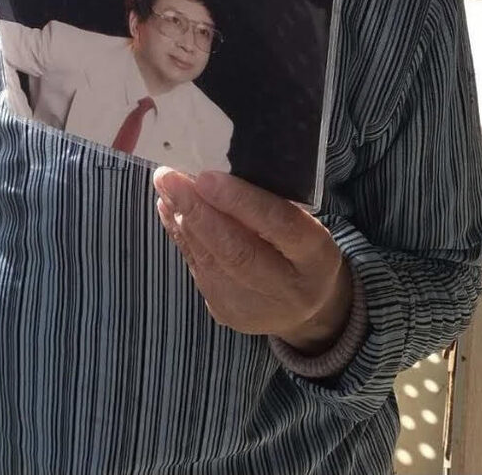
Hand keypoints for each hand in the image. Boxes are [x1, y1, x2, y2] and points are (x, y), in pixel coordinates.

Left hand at [153, 168, 351, 353]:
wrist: (305, 309)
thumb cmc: (300, 248)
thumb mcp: (304, 222)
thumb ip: (272, 201)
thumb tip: (218, 168)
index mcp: (315, 256)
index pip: (279, 225)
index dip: (241, 201)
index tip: (206, 177)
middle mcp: (287, 287)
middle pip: (236, 250)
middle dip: (197, 210)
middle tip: (170, 177)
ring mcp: (253, 307)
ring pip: (210, 260)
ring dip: (182, 219)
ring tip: (165, 186)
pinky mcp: (225, 313)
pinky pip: (197, 267)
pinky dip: (180, 234)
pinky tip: (168, 209)